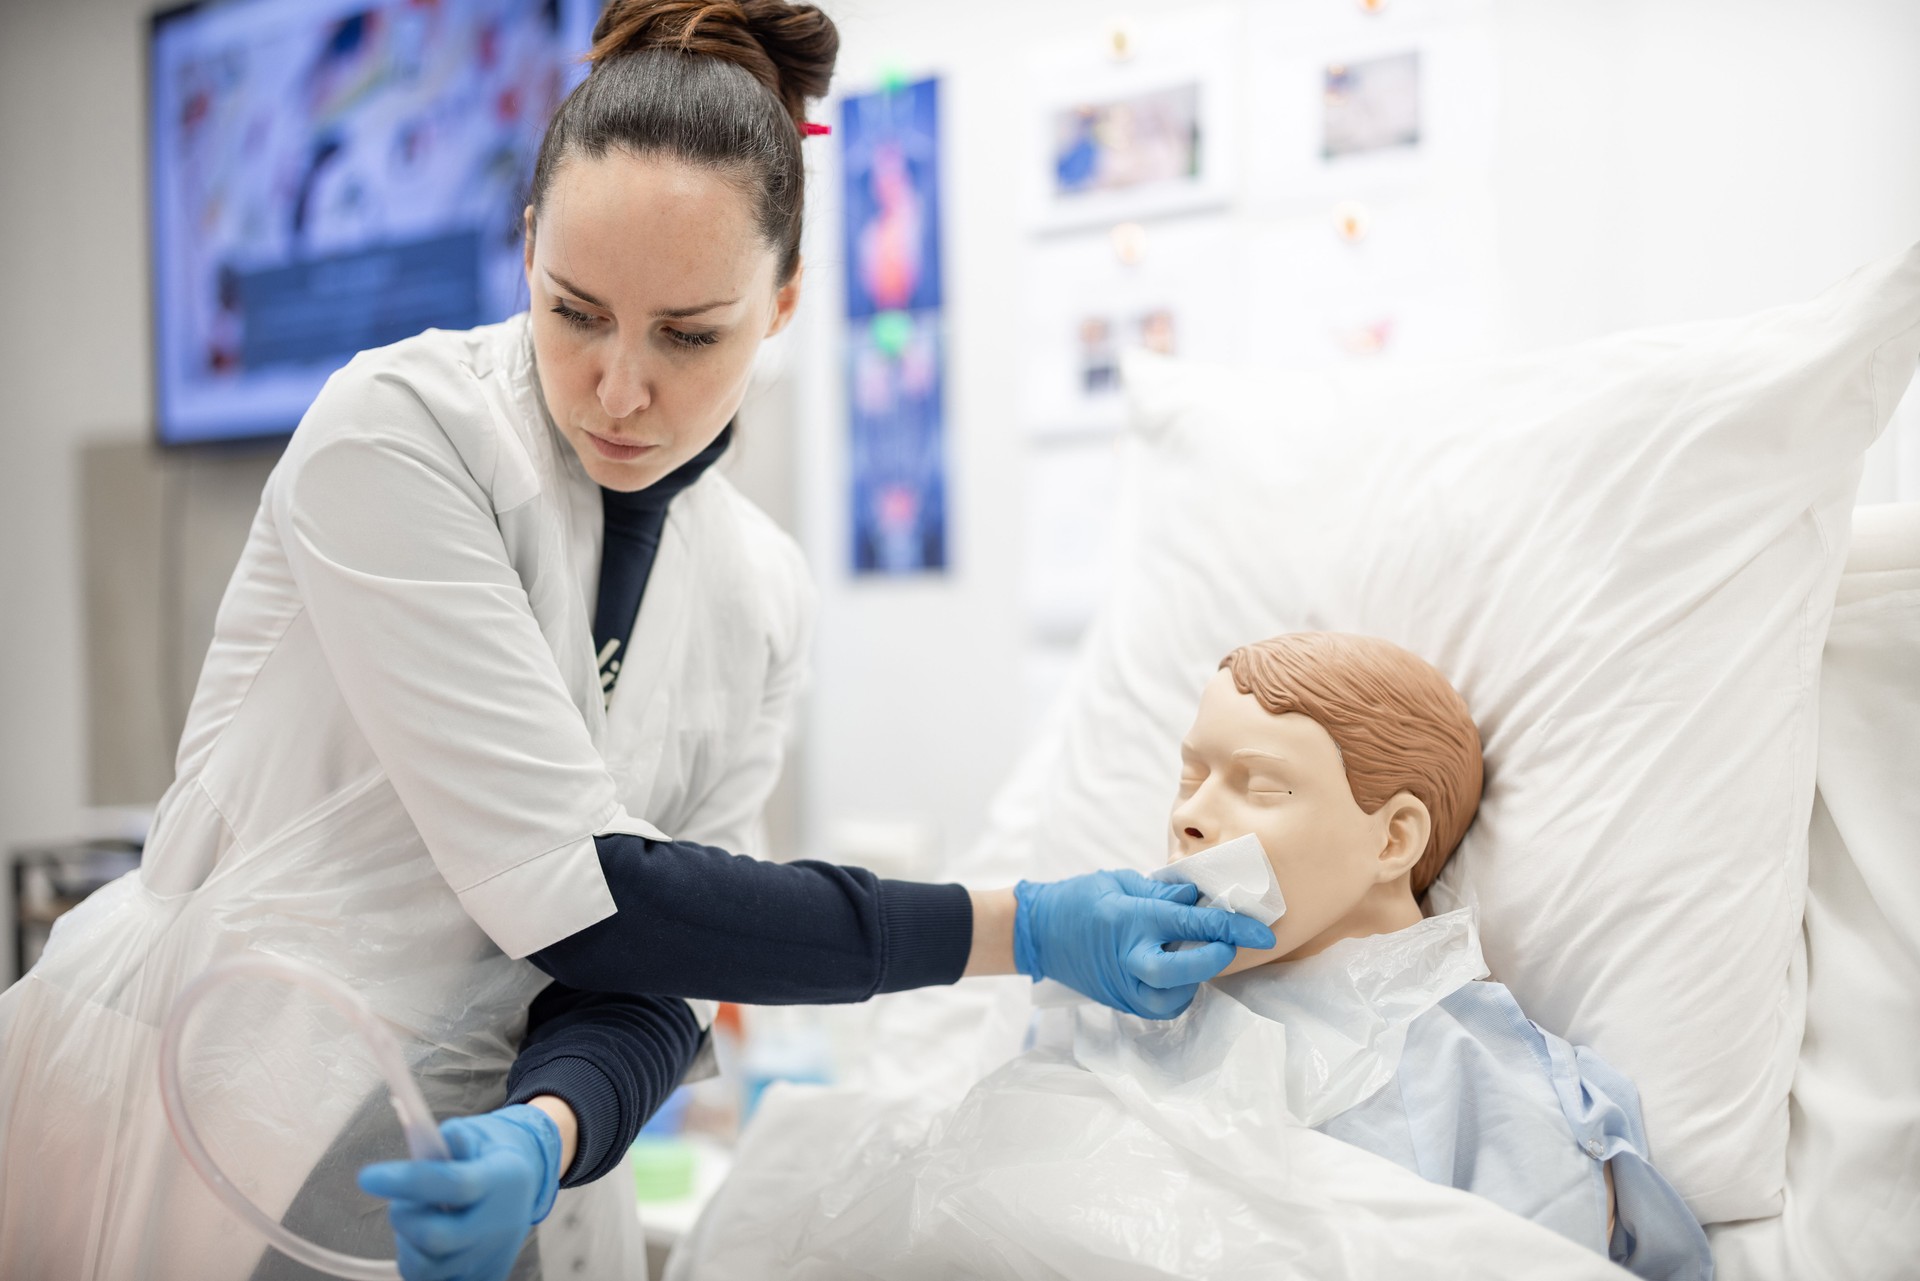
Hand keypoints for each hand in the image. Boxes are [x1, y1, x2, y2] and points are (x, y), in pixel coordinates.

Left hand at [357, 1104, 562, 1280]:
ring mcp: (491, 1258)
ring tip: (419, 1223)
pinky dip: (421, 1264)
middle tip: (403, 1203)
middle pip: (436, 1238)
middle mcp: (499, 1225)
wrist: (525, 1186)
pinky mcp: (484, 1279)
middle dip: (404, 1219)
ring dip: (408, 1245)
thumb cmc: (488, 1157)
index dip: (406, 1181)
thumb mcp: (477, 1135)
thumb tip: (425, 1145)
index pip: (452, 1184)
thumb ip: (450, 1140)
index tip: (367, 1177)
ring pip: (425, 1269)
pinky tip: (428, 1245)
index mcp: (502, 1179)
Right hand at [1013, 869, 1276, 1018]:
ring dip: (1194, 979)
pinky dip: (1177, 992)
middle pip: (1183, 971)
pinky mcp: (1120, 1001)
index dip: (1231, 927)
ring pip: (1174, 997)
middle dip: (1213, 959)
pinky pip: (1160, 1006)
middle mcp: (1128, 957)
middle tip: (1228, 946)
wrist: (1035, 932)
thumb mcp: (1119, 882)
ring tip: (1193, 956)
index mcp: (1130, 919)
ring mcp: (1122, 986)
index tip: (1262, 931)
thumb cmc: (1076, 899)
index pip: (1192, 923)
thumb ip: (1161, 892)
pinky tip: (1175, 972)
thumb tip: (1198, 897)